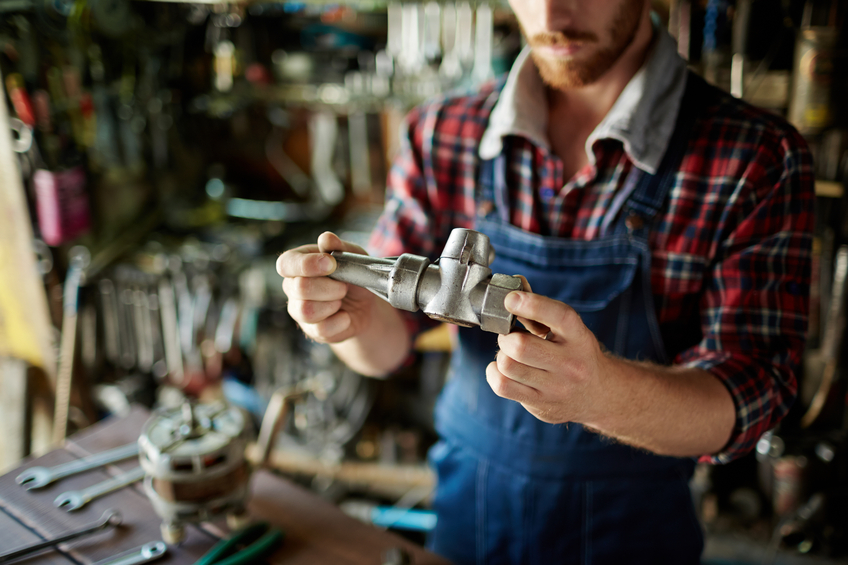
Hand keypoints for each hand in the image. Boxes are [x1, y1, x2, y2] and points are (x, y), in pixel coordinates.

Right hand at [277, 232, 377, 342]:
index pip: (286, 264)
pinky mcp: (311, 330)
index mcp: (298, 264)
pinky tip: (345, 316)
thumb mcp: (353, 256)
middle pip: (300, 288)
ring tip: (342, 299)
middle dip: (329, 287)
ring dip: (333, 304)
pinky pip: (321, 329)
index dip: (307, 265)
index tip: (331, 264)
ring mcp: (299, 310)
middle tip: (344, 285)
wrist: (366, 304)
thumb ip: (339, 247)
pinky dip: (340, 321)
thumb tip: (326, 238)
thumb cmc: (354, 275)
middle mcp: (292, 287)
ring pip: (306, 311)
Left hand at [485, 290, 610, 424]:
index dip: (530, 304)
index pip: (558, 316)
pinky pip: (502, 385)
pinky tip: (503, 369)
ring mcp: (556, 387)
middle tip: (509, 335)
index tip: (511, 299)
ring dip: (501, 355)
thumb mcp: (568, 330)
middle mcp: (571, 363)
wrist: (599, 395)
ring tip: (510, 354)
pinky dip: (494, 373)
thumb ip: (541, 309)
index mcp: (579, 337)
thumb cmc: (576, 354)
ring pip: (507, 365)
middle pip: (520, 346)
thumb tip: (515, 286)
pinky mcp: (541, 404)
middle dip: (506, 336)